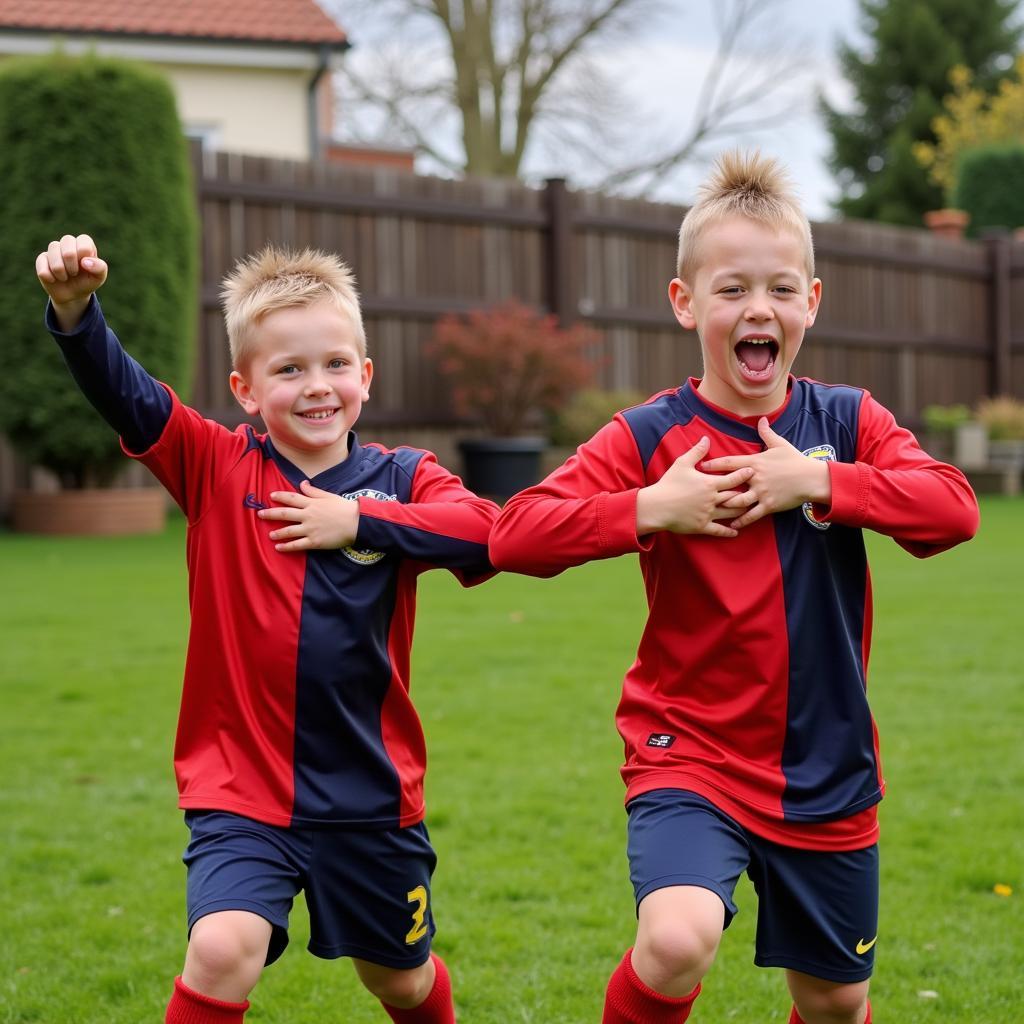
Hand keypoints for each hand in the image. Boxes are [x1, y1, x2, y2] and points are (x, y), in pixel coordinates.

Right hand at [36, 234, 107, 331]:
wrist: (73, 295)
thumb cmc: (87, 282)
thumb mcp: (99, 277)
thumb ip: (99, 268)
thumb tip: (85, 262)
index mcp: (84, 244)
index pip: (83, 240)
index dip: (83, 255)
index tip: (84, 267)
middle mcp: (69, 243)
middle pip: (66, 240)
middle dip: (71, 261)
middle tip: (74, 273)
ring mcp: (54, 250)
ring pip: (53, 247)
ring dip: (59, 268)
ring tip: (64, 278)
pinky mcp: (42, 259)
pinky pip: (41, 261)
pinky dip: (48, 275)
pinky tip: (53, 280)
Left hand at [258, 480, 358, 550]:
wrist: (357, 523)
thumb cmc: (344, 508)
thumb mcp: (328, 496)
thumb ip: (313, 491)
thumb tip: (303, 483)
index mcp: (312, 503)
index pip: (292, 498)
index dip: (280, 496)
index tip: (270, 496)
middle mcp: (308, 515)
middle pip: (285, 513)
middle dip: (271, 513)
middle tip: (260, 514)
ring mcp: (310, 529)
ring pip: (288, 530)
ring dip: (277, 532)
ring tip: (270, 535)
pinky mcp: (314, 541)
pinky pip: (297, 545)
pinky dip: (287, 547)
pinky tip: (279, 548)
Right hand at [636, 436, 753, 537]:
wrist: (657, 506)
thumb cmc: (669, 484)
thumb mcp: (682, 464)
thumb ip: (696, 451)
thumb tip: (706, 439)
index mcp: (709, 484)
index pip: (733, 479)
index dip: (744, 475)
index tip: (754, 471)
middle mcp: (712, 499)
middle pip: (735, 496)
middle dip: (748, 494)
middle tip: (759, 491)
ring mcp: (708, 514)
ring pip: (730, 513)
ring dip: (741, 511)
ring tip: (750, 510)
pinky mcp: (702, 526)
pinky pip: (718, 530)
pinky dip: (728, 532)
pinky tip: (736, 532)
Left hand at [701, 418, 831, 527]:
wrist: (811, 478)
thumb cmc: (795, 460)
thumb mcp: (780, 444)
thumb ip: (767, 433)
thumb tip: (762, 419)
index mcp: (755, 462)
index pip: (730, 462)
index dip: (714, 464)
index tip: (701, 467)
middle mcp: (755, 478)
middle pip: (730, 483)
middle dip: (714, 487)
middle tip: (699, 492)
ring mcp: (762, 492)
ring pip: (738, 501)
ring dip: (725, 505)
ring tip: (712, 509)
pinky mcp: (769, 505)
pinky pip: (752, 515)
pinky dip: (742, 520)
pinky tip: (732, 525)